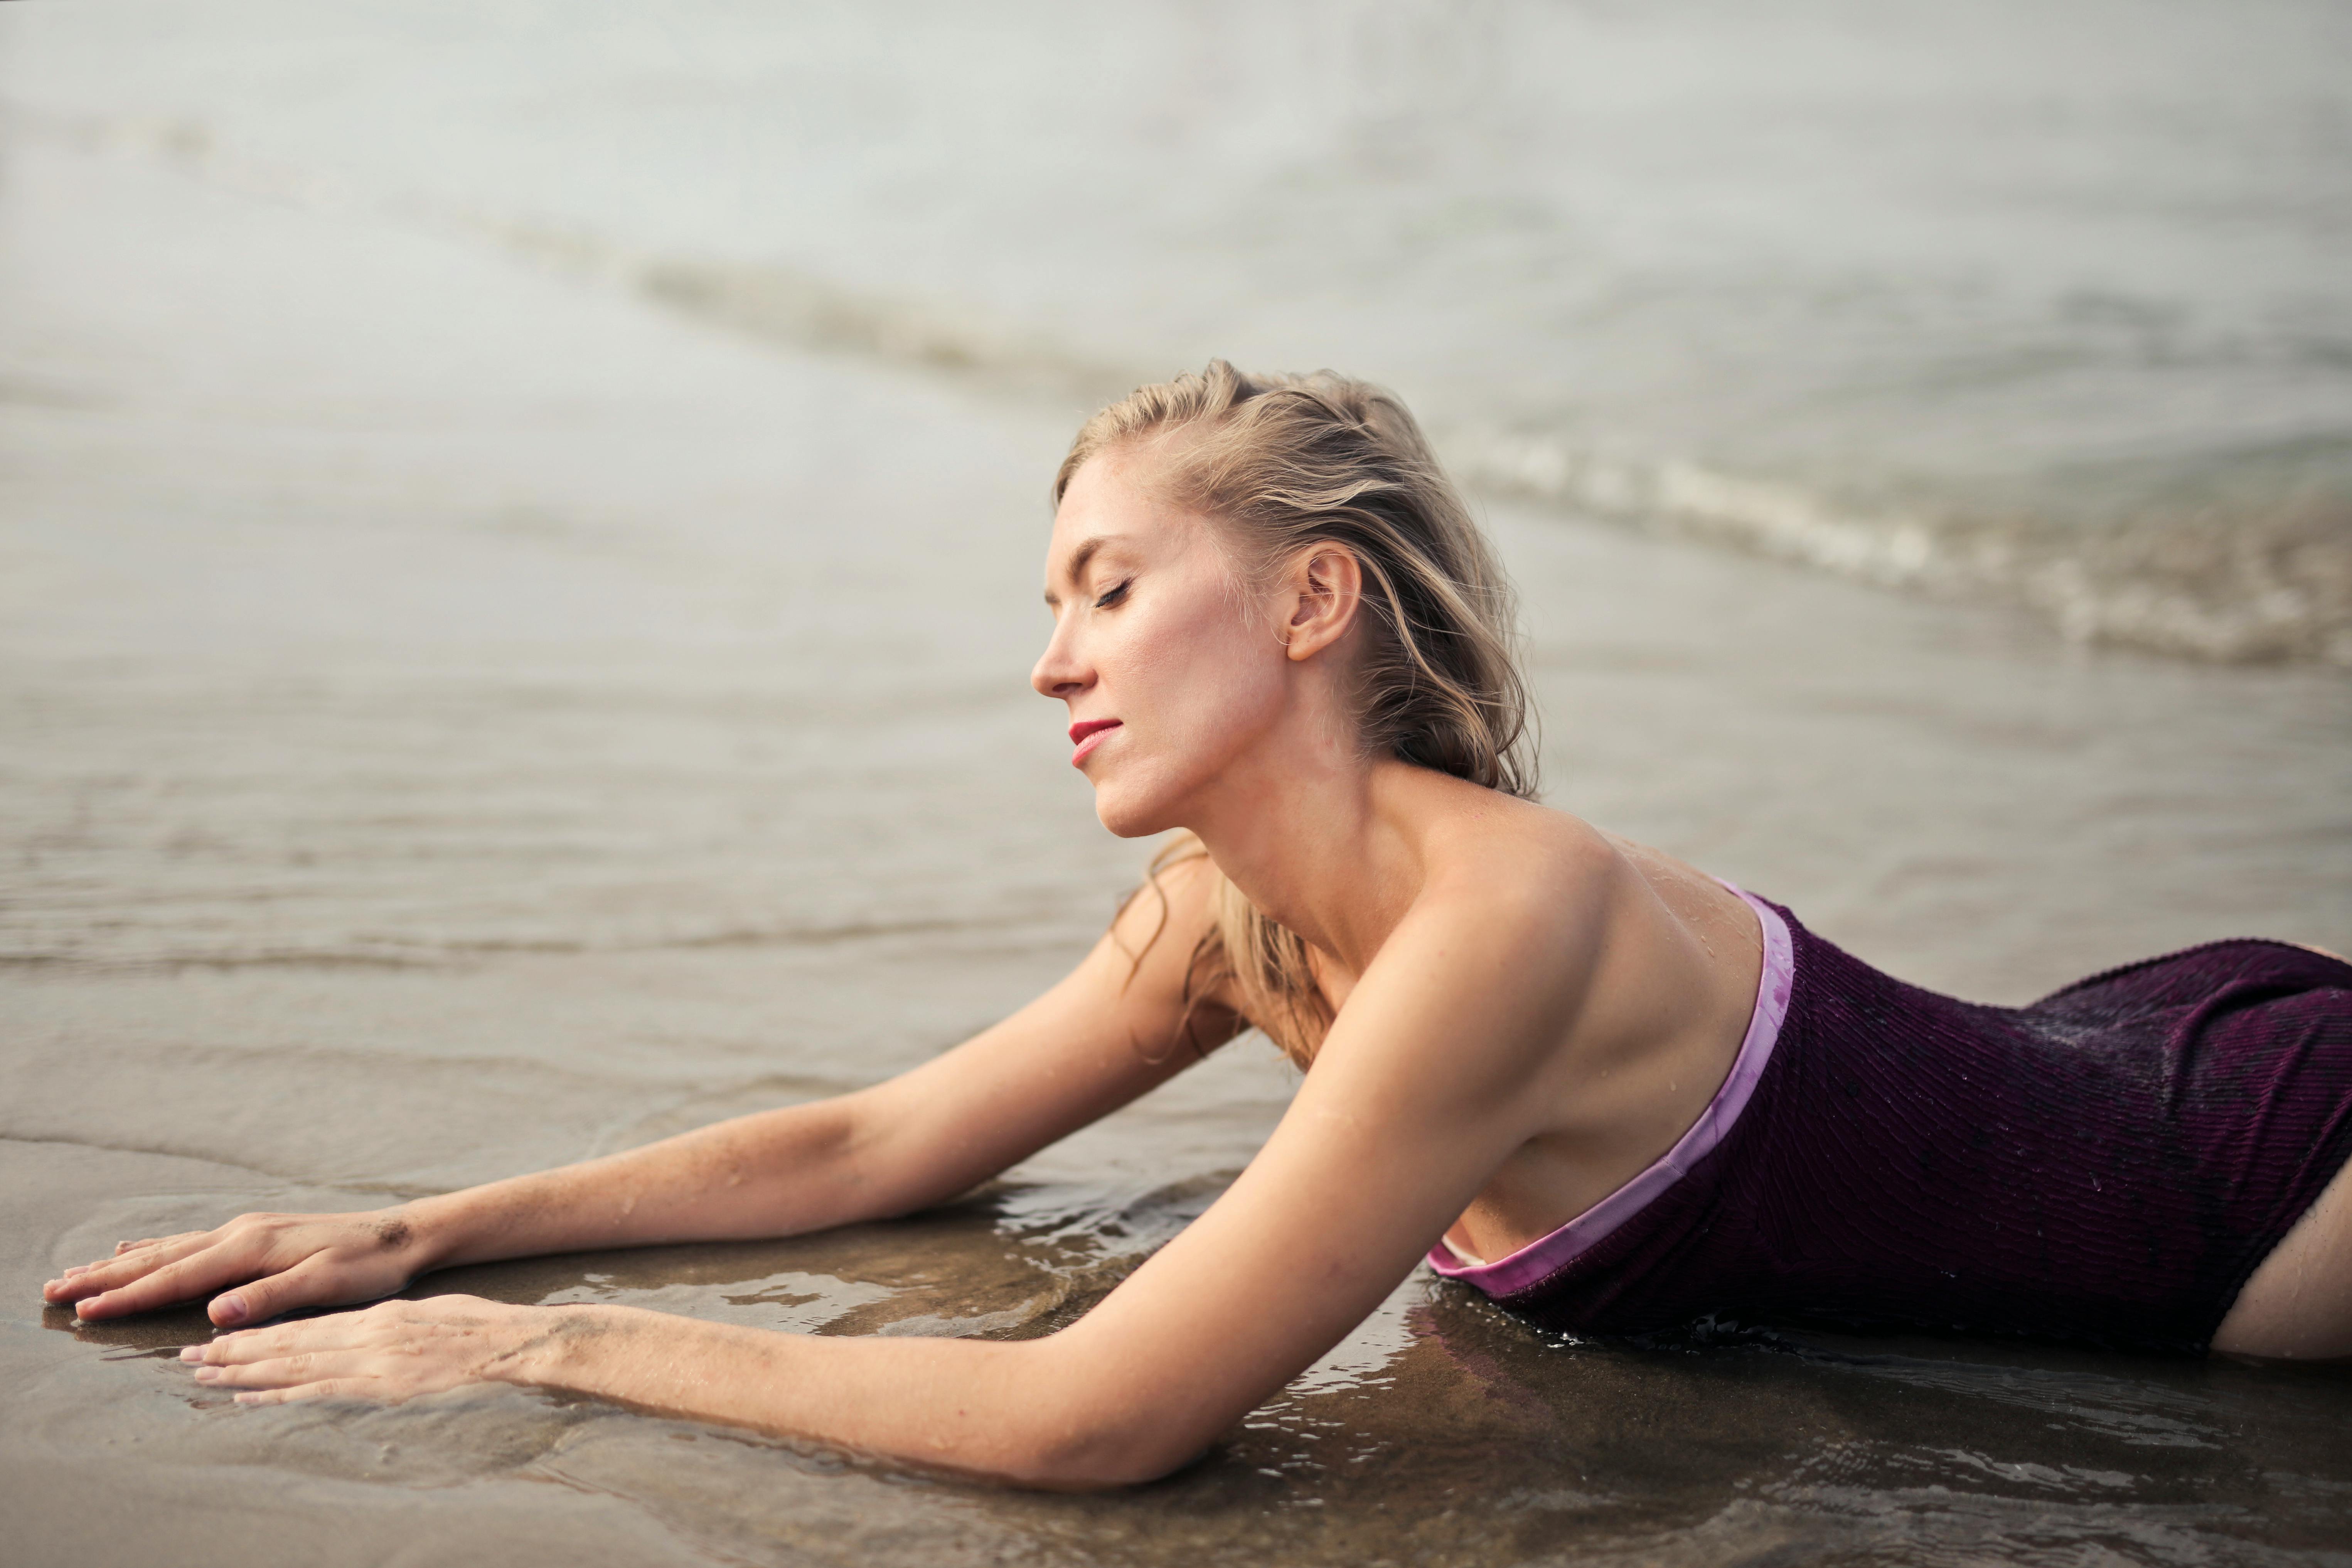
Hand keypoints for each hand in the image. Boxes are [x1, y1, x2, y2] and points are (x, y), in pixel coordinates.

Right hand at [42, 1210, 432, 1325]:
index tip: (84, 1311)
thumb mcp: (326, 1284)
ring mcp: (246, 1231)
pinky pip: (191, 1242)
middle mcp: (241, 1234)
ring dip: (121, 1263)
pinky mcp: (255, 1234)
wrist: (402, 1234)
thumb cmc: (369, 1264)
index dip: (129, 1297)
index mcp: (251, 1248)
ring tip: (77, 1273)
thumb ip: (270, 1299)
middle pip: (159, 1259)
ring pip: (169, 1249)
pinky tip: (135, 1248)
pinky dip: (155, 1248)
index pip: (177, 1278)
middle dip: (106, 1277)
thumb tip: (217, 1313)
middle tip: (53, 1290)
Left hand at [180, 1295, 553, 1405]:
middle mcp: (364, 1336)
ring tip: (204, 1375)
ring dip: (243, 1372)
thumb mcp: (432, 1315)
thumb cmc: (482, 1329)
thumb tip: (373, 1330)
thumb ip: (395, 1325)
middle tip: (189, 1356)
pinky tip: (249, 1400)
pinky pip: (319, 1393)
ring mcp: (371, 1363)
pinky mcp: (382, 1388)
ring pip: (293, 1366)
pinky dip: (279, 1397)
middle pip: (287, 1344)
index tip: (221, 1338)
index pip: (303, 1326)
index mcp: (376, 1318)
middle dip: (234, 1351)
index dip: (257, 1333)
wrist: (514, 1343)